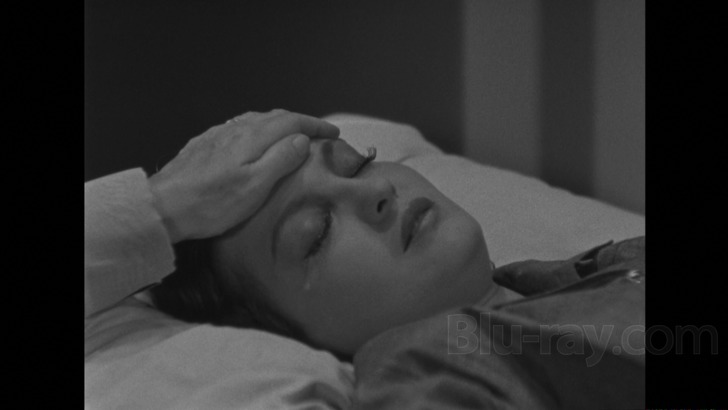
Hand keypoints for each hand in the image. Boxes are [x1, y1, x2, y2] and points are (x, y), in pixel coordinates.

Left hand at [148, 109, 338, 242]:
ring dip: (278, 124)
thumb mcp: (255, 187)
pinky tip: (252, 141)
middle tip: (317, 132)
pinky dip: (256, 129)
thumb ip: (281, 159)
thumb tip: (301, 139)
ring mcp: (217, 136)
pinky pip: (237, 128)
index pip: (292, 122)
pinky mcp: (203, 145)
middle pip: (274, 117)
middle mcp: (235, 130)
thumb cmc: (210, 203)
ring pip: (254, 120)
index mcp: (252, 138)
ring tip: (290, 134)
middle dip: (299, 121)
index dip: (315, 125)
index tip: (332, 132)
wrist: (163, 207)